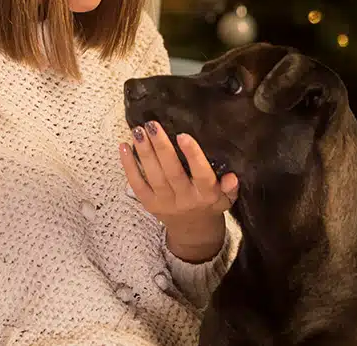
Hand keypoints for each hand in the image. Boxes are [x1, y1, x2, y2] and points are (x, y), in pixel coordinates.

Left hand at [119, 121, 238, 262]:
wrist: (193, 232)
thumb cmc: (210, 205)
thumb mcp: (226, 199)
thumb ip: (230, 188)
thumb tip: (233, 177)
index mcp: (206, 195)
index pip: (201, 175)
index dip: (192, 155)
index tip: (183, 135)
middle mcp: (184, 199)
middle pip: (171, 172)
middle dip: (161, 147)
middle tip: (152, 125)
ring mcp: (164, 202)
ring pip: (153, 176)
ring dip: (144, 152)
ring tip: (138, 131)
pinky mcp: (149, 204)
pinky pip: (136, 184)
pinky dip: (128, 166)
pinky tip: (124, 146)